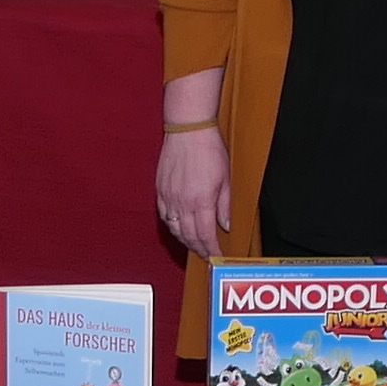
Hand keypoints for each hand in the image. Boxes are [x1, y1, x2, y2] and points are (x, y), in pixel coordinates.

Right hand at [153, 121, 232, 255]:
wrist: (188, 130)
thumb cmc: (209, 149)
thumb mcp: (226, 179)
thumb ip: (225, 205)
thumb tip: (225, 225)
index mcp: (201, 201)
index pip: (205, 235)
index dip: (211, 248)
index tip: (215, 254)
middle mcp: (183, 203)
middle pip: (189, 236)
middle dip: (198, 249)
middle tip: (206, 254)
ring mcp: (169, 197)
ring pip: (175, 229)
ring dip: (185, 240)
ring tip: (194, 245)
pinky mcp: (161, 190)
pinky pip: (165, 216)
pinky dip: (172, 226)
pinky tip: (179, 228)